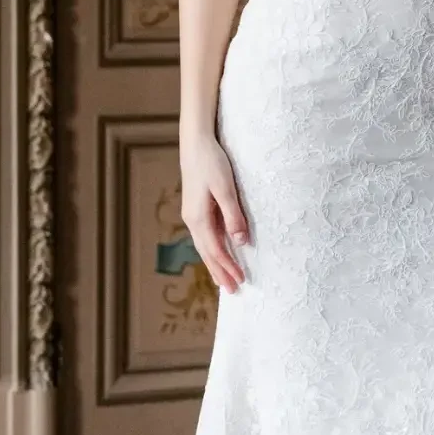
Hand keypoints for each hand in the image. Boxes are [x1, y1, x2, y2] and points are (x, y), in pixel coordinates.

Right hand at [181, 133, 249, 293]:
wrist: (195, 143)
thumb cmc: (212, 162)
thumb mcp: (226, 188)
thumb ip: (233, 216)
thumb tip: (240, 242)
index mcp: (198, 218)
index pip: (215, 250)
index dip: (227, 267)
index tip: (240, 281)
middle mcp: (192, 220)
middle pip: (207, 253)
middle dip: (220, 272)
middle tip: (233, 291)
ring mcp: (193, 214)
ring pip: (204, 246)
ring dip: (215, 264)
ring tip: (224, 280)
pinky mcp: (197, 208)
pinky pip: (205, 236)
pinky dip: (212, 250)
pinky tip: (219, 253)